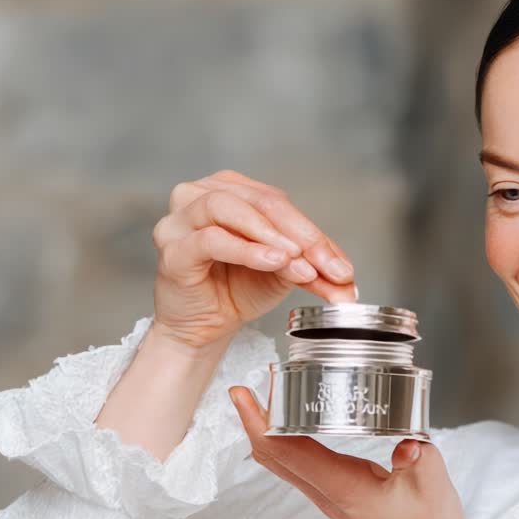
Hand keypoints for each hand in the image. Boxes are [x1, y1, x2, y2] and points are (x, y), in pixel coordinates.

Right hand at [151, 170, 358, 351]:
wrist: (203, 327)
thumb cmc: (237, 289)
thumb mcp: (285, 272)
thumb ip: (313, 266)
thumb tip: (345, 278)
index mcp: (231, 191)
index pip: (278, 202)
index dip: (313, 233)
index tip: (341, 268)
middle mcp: (200, 195)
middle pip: (260, 201)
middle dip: (299, 234)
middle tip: (325, 264)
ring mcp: (180, 221)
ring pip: (228, 208)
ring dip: (269, 233)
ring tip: (295, 257)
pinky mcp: (173, 250)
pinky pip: (210, 239)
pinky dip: (246, 249)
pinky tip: (272, 262)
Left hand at [228, 386, 472, 518]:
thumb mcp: (432, 488)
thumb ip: (419, 457)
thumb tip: (406, 438)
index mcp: (344, 487)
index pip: (286, 450)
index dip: (259, 420)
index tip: (242, 394)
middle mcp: (330, 494)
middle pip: (274, 456)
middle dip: (254, 420)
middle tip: (245, 390)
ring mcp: (332, 499)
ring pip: (285, 464)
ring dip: (270, 432)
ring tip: (268, 402)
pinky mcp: (341, 500)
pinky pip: (302, 469)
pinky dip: (291, 444)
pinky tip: (299, 430)